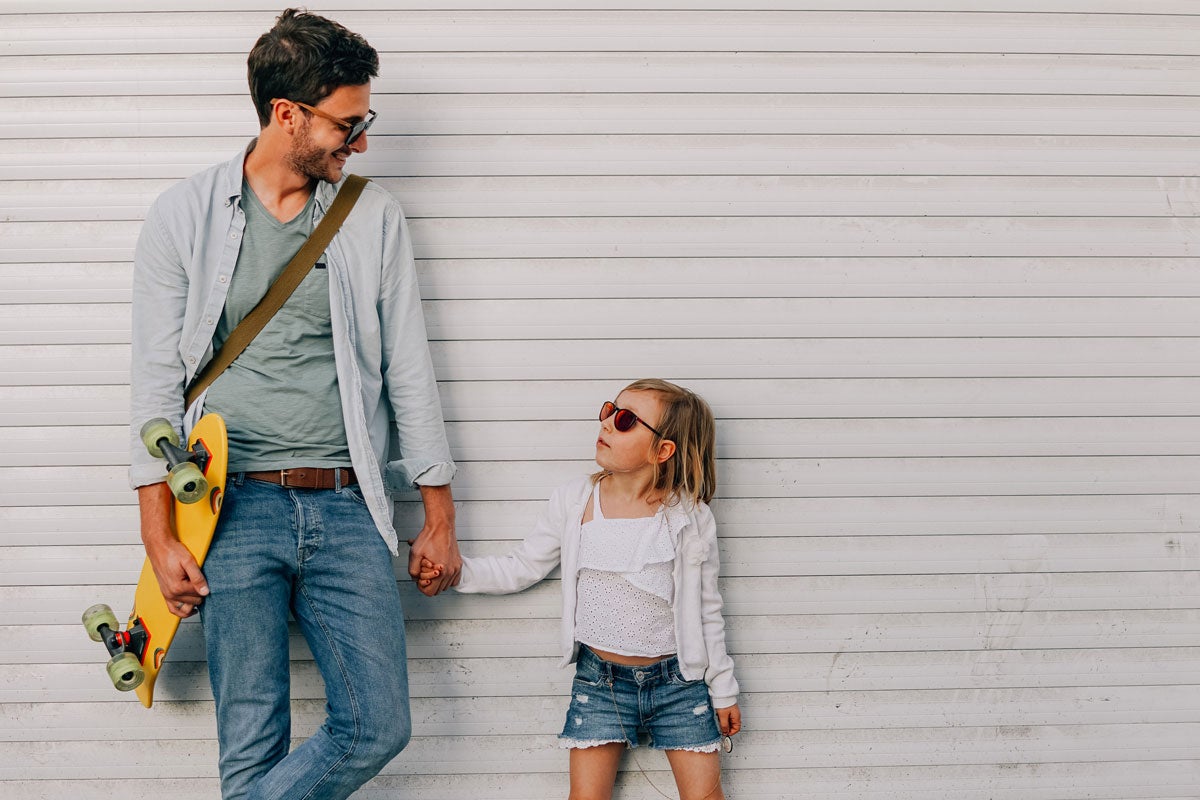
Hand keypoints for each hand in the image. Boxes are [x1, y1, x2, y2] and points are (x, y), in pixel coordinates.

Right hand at [138, 483, 208, 618]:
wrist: (155, 540)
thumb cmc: (172, 548)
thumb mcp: (189, 559)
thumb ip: (197, 576)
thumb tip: (206, 590)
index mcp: (176, 584)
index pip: (196, 596)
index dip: (206, 592)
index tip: (211, 587)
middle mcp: (169, 590)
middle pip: (190, 603)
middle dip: (200, 597)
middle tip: (206, 588)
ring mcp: (165, 590)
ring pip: (179, 607)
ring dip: (190, 605)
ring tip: (199, 598)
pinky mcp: (163, 588)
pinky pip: (171, 605)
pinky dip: (179, 608)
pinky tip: (188, 604)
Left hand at [407, 484, 459, 595]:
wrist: (441, 526)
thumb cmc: (428, 538)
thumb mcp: (414, 554)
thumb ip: (412, 571)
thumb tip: (415, 578)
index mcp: (441, 572)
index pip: (430, 592)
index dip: (422, 586)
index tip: (419, 578)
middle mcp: (451, 572)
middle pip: (438, 590)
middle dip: (430, 584)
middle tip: (425, 572)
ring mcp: (457, 568)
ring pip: (446, 586)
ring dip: (438, 581)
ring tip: (432, 568)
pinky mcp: (459, 564)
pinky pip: (454, 579)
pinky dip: (447, 578)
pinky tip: (441, 570)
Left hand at [717, 703, 741, 737]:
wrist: (721, 693)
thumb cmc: (724, 703)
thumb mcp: (723, 716)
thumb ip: (724, 726)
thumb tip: (725, 733)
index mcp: (736, 717)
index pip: (737, 729)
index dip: (731, 732)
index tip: (725, 733)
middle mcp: (735, 715)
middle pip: (733, 725)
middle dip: (727, 728)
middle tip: (721, 727)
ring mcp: (732, 712)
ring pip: (728, 721)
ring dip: (724, 723)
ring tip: (719, 719)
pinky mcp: (728, 710)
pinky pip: (726, 717)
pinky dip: (722, 718)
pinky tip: (718, 716)